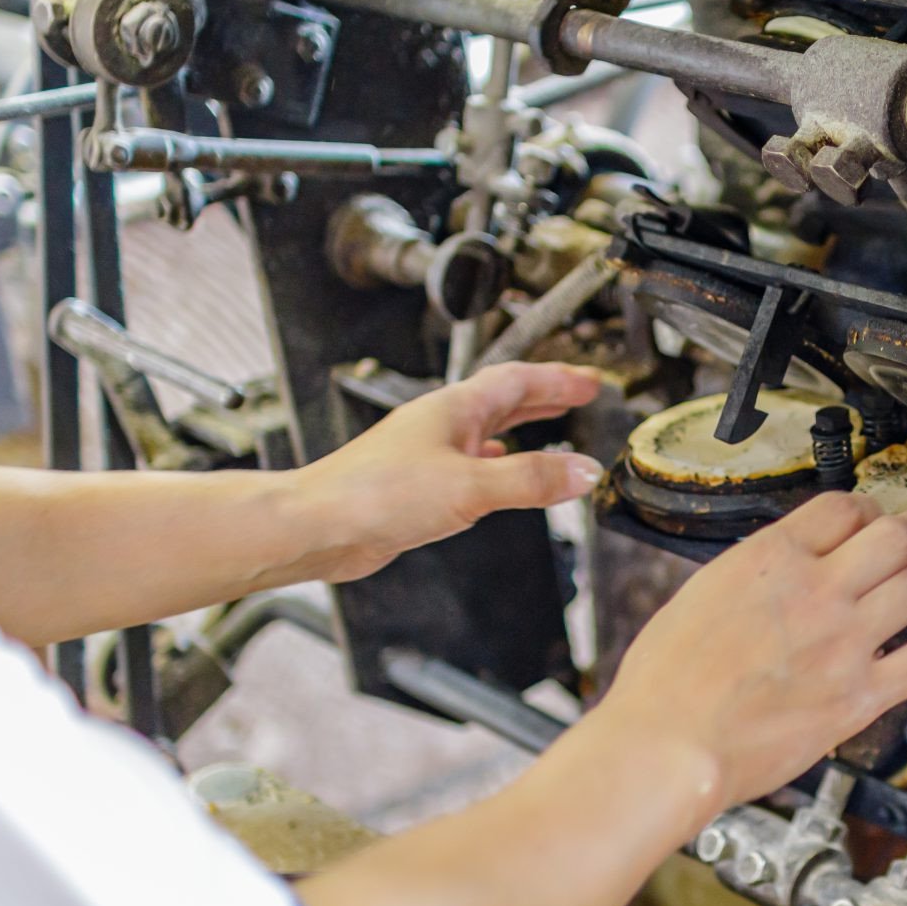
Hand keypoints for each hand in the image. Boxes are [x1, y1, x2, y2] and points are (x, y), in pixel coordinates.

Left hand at [293, 363, 601, 582]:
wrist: (317, 526)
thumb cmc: (373, 495)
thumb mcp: (470, 486)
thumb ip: (531, 479)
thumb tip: (583, 471)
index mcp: (453, 410)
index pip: (518, 380)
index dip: (558, 379)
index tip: (590, 381)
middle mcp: (440, 426)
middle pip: (502, 399)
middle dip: (543, 395)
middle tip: (576, 394)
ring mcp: (426, 454)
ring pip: (486, 430)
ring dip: (521, 425)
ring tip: (548, 425)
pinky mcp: (416, 486)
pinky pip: (469, 465)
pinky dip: (495, 465)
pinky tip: (499, 478)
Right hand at [592, 492, 906, 811]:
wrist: (671, 745)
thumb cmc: (667, 681)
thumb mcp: (700, 594)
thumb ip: (752, 575)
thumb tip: (780, 570)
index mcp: (772, 559)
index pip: (841, 509)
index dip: (865, 508)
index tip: (871, 517)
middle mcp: (818, 590)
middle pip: (893, 537)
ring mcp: (846, 642)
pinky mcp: (860, 697)